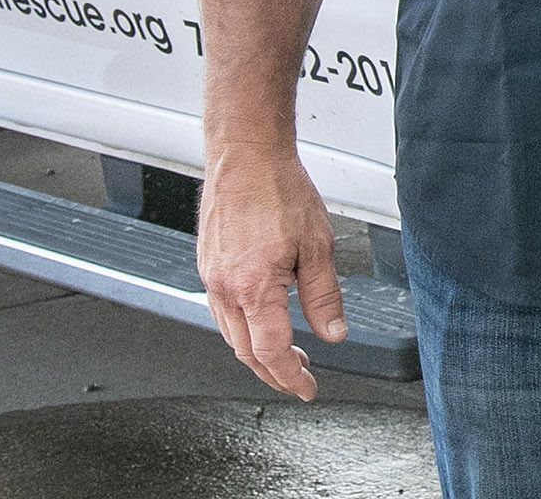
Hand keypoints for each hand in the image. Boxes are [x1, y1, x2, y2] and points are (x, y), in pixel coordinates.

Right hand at [192, 151, 346, 400]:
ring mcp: (211, 275)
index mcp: (253, 286)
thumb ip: (324, 296)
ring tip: (286, 353)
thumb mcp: (317, 246)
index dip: (290, 377)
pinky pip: (220, 310)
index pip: (270, 352)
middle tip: (300, 377)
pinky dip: (242, 328)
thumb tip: (334, 334)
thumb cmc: (278, 188)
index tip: (306, 388)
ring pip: (230, 334)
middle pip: (245, 351)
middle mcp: (224, 285)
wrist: (245, 153)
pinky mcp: (207, 263)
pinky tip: (261, 321)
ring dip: (256, 352)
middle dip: (273, 372)